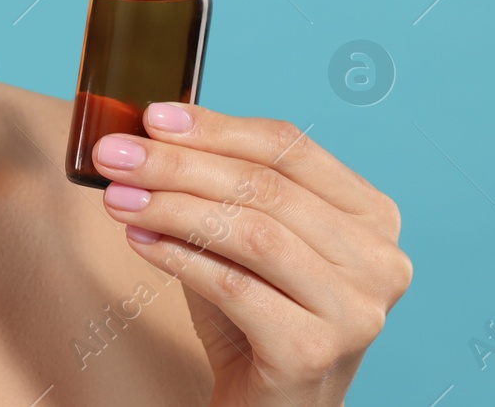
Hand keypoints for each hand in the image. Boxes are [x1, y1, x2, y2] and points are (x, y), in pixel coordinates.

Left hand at [91, 103, 411, 406]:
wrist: (270, 402)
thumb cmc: (255, 310)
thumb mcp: (244, 236)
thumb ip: (218, 183)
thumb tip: (148, 131)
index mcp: (370, 213)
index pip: (288, 147)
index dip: (215, 127)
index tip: (151, 117)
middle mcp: (379, 259)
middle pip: (265, 187)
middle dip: (178, 164)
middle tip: (114, 156)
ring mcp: (356, 309)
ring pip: (251, 233)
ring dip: (172, 207)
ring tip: (117, 198)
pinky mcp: (315, 351)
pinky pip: (234, 287)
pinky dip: (178, 258)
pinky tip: (139, 240)